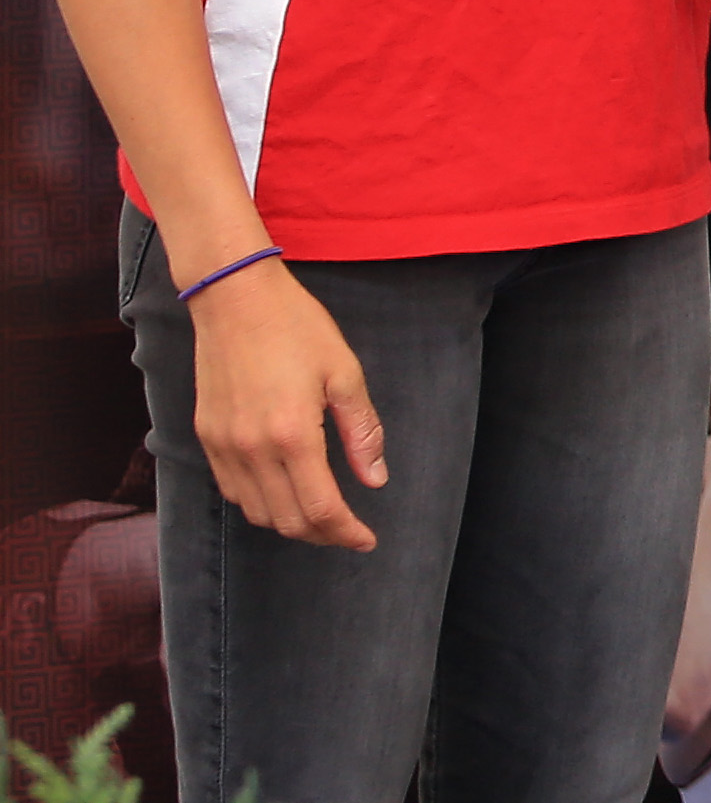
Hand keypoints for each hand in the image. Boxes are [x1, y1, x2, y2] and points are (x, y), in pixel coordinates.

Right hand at [186, 261, 383, 548]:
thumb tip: (374, 480)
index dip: (346, 532)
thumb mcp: (345, 373)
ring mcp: (223, 446)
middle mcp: (251, 449)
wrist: (234, 299)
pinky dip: (259, 503)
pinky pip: (232, 490)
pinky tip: (283, 490)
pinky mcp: (206, 437)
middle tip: (349, 531)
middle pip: (286, 520)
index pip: (319, 508)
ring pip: (256, 512)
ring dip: (290, 522)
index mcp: (292, 434)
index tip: (367, 540)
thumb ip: (362, 432)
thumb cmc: (296, 327)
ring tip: (321, 514)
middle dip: (322, 534)